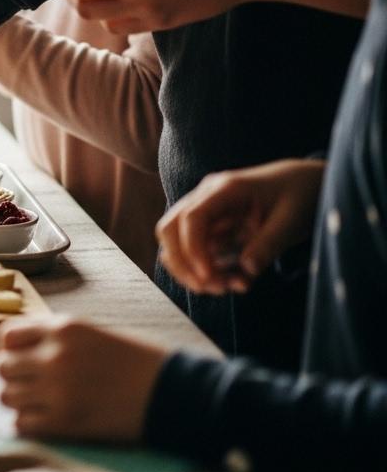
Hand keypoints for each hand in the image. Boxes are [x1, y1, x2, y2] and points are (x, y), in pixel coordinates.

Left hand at [0, 316, 167, 441]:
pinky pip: (22, 423)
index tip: (21, 359)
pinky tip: (49, 419)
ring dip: (20, 401)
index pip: (7, 335)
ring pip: (6, 396)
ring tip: (41, 403)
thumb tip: (18, 352)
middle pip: (2, 366)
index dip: (9, 349)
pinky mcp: (65, 420)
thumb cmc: (137, 363)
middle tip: (32, 384)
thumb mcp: (94, 334)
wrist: (174, 393)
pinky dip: (30, 423)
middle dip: (13, 376)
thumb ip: (56, 338)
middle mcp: (55, 355)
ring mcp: (58, 389)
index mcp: (64, 328)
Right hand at [156, 159, 323, 294]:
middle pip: (169, 230)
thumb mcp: (291, 220)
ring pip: (177, 245)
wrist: (303, 183)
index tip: (208, 276)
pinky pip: (197, 254)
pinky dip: (209, 272)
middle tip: (210, 288)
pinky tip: (236, 282)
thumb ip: (268, 244)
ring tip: (226, 288)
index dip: (192, 249)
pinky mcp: (212, 230)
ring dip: (193, 271)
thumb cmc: (299, 195)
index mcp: (225, 189)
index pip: (191, 218)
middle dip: (182, 264)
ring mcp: (206, 214)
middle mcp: (206, 199)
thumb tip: (246, 271)